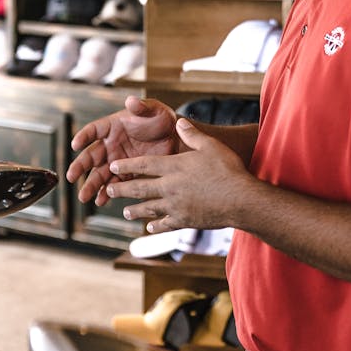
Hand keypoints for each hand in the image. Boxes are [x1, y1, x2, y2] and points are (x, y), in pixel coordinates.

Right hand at [67, 96, 180, 205]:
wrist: (177, 139)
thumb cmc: (162, 119)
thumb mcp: (154, 110)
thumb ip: (141, 107)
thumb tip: (131, 100)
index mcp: (113, 126)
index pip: (94, 130)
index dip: (84, 136)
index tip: (75, 145)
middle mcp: (111, 144)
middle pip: (91, 156)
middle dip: (80, 167)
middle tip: (71, 177)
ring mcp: (117, 160)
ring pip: (100, 174)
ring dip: (91, 185)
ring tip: (84, 197)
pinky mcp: (127, 173)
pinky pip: (114, 184)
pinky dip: (107, 193)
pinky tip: (100, 201)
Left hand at [104, 117, 255, 233]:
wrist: (241, 200)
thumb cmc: (228, 170)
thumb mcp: (211, 146)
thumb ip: (192, 135)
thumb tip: (180, 122)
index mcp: (174, 167)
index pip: (144, 165)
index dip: (126, 166)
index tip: (112, 166)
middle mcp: (170, 187)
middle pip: (140, 188)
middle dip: (122, 189)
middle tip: (109, 190)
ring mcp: (176, 206)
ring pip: (149, 209)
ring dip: (135, 210)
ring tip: (126, 212)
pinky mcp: (185, 221)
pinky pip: (165, 225)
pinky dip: (156, 226)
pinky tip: (150, 227)